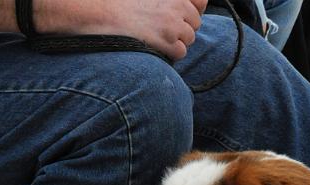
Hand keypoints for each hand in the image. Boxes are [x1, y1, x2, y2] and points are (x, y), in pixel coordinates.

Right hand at [76, 0, 208, 60]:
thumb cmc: (126, 4)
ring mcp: (174, 23)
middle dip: (183, 28)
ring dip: (177, 41)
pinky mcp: (169, 40)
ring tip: (157, 37)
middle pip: (195, 23)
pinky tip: (157, 46)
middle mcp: (178, 4)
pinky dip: (171, 53)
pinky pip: (181, 52)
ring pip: (189, 38)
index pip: (201, 1)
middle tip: (162, 28)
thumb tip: (200, 4)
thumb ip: (173, 0)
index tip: (181, 16)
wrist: (108, 14)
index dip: (192, 10)